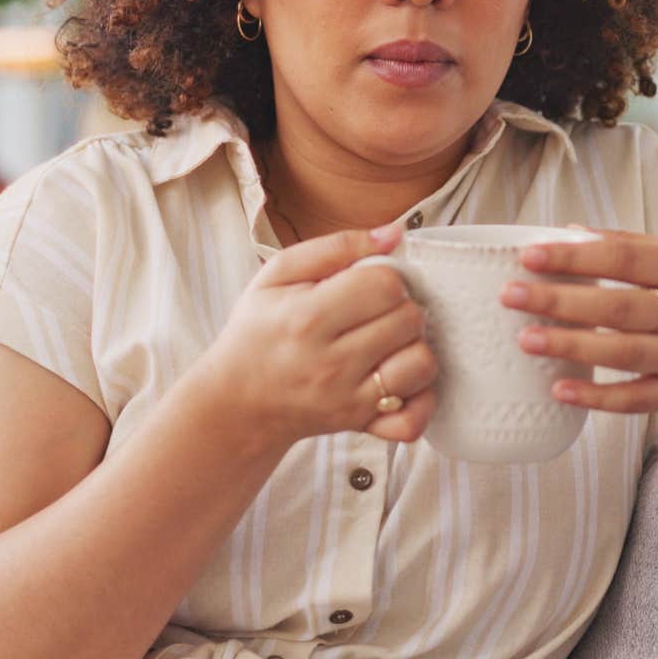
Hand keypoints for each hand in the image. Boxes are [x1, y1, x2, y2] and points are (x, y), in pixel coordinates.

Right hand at [193, 225, 438, 449]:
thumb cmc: (258, 331)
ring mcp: (348, 399)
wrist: (236, 401)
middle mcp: (331, 361)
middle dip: (402, 308)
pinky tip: (401, 381)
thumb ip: (337, 247)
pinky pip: (413, 419)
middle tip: (379, 312)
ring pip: (421, 365)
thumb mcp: (278, 275)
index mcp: (309, 316)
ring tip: (390, 343)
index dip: (386, 277)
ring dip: (414, 348)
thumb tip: (395, 233)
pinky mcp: (359, 424)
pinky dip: (420, 400)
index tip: (369, 284)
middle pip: (409, 320)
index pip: (386, 284)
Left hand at [501, 230, 657, 417]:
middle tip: (510, 293)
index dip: (577, 255)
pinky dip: (600, 398)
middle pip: (620, 305)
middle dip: (561, 299)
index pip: (629, 256)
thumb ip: (643, 248)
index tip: (531, 251)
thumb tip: (573, 233)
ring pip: (625, 352)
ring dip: (572, 346)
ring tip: (525, 338)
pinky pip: (640, 399)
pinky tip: (561, 390)